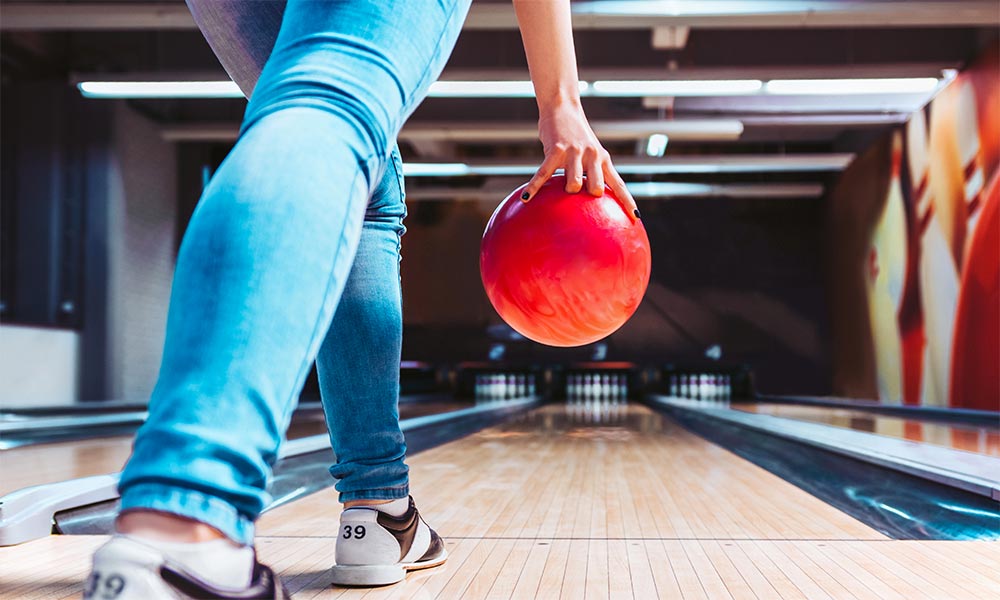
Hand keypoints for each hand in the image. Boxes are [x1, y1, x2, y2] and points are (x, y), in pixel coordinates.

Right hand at [520, 104, 638, 221]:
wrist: (563, 108)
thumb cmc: (576, 135)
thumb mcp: (590, 152)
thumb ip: (593, 171)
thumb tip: (588, 196)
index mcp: (603, 159)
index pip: (618, 184)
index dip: (627, 202)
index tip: (635, 217)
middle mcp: (592, 156)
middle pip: (597, 188)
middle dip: (591, 196)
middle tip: (582, 198)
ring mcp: (574, 153)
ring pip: (574, 183)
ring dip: (568, 189)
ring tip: (563, 189)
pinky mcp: (556, 150)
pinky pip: (544, 174)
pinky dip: (534, 187)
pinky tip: (526, 198)